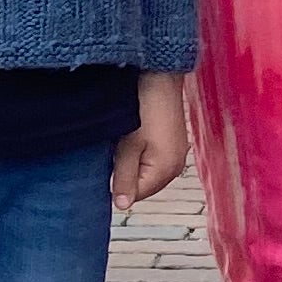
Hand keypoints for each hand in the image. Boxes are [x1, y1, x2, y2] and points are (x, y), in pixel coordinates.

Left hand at [114, 73, 188, 209]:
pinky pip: (152, 158)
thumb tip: (121, 206)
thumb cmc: (144, 108)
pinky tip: (131, 136)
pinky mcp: (173, 142)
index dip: (117, 184)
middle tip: (113, 151)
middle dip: (125, 174)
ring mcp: (177, 154)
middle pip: (143, 184)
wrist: (160, 76)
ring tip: (122, 141)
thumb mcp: (128, 145)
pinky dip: (139, 152)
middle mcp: (176, 166)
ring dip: (131, 162)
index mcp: (166, 170)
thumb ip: (124, 177)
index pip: (136, 195)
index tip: (105, 164)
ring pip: (146, 171)